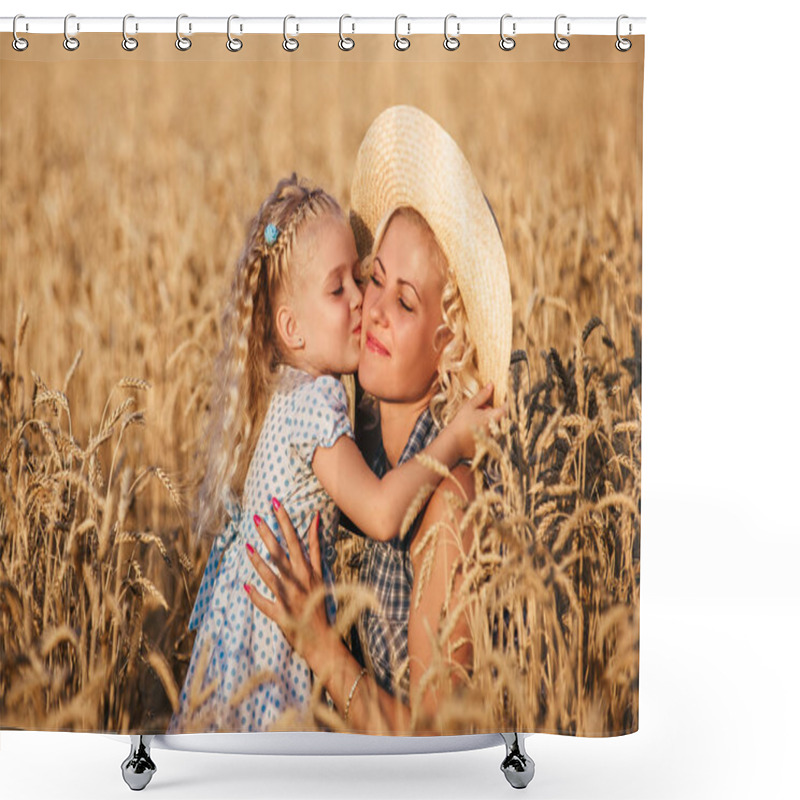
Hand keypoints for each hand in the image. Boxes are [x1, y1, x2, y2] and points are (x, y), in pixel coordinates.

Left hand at [244, 503, 332, 664]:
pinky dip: (256, 596)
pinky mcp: (281, 614)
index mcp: (307, 569)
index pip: (294, 539)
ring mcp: (289, 597)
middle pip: (281, 553)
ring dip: (258, 562)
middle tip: (255, 518)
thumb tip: (315, 519)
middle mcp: (298, 581)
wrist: (323, 636)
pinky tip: (245, 587)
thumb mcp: (320, 571)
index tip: (275, 503)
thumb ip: (315, 546)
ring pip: (271, 576)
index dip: (284, 521)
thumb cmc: (319, 601)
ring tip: (247, 547)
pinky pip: (266, 604)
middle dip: (269, 534)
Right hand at [451, 382, 507, 459]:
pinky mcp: (489, 447)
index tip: (503, 398)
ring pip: (496, 426)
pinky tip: (474, 431)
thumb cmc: (461, 423)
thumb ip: (482, 396)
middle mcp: (497, 429)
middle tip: (481, 410)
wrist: (452, 444)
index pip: (507, 407)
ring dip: (489, 422)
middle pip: (500, 417)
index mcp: (494, 417)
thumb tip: (491, 385)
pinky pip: (491, 436)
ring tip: (475, 421)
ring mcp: (494, 439)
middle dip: (493, 412)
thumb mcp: (470, 406)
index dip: (506, 402)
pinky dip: (485, 432)